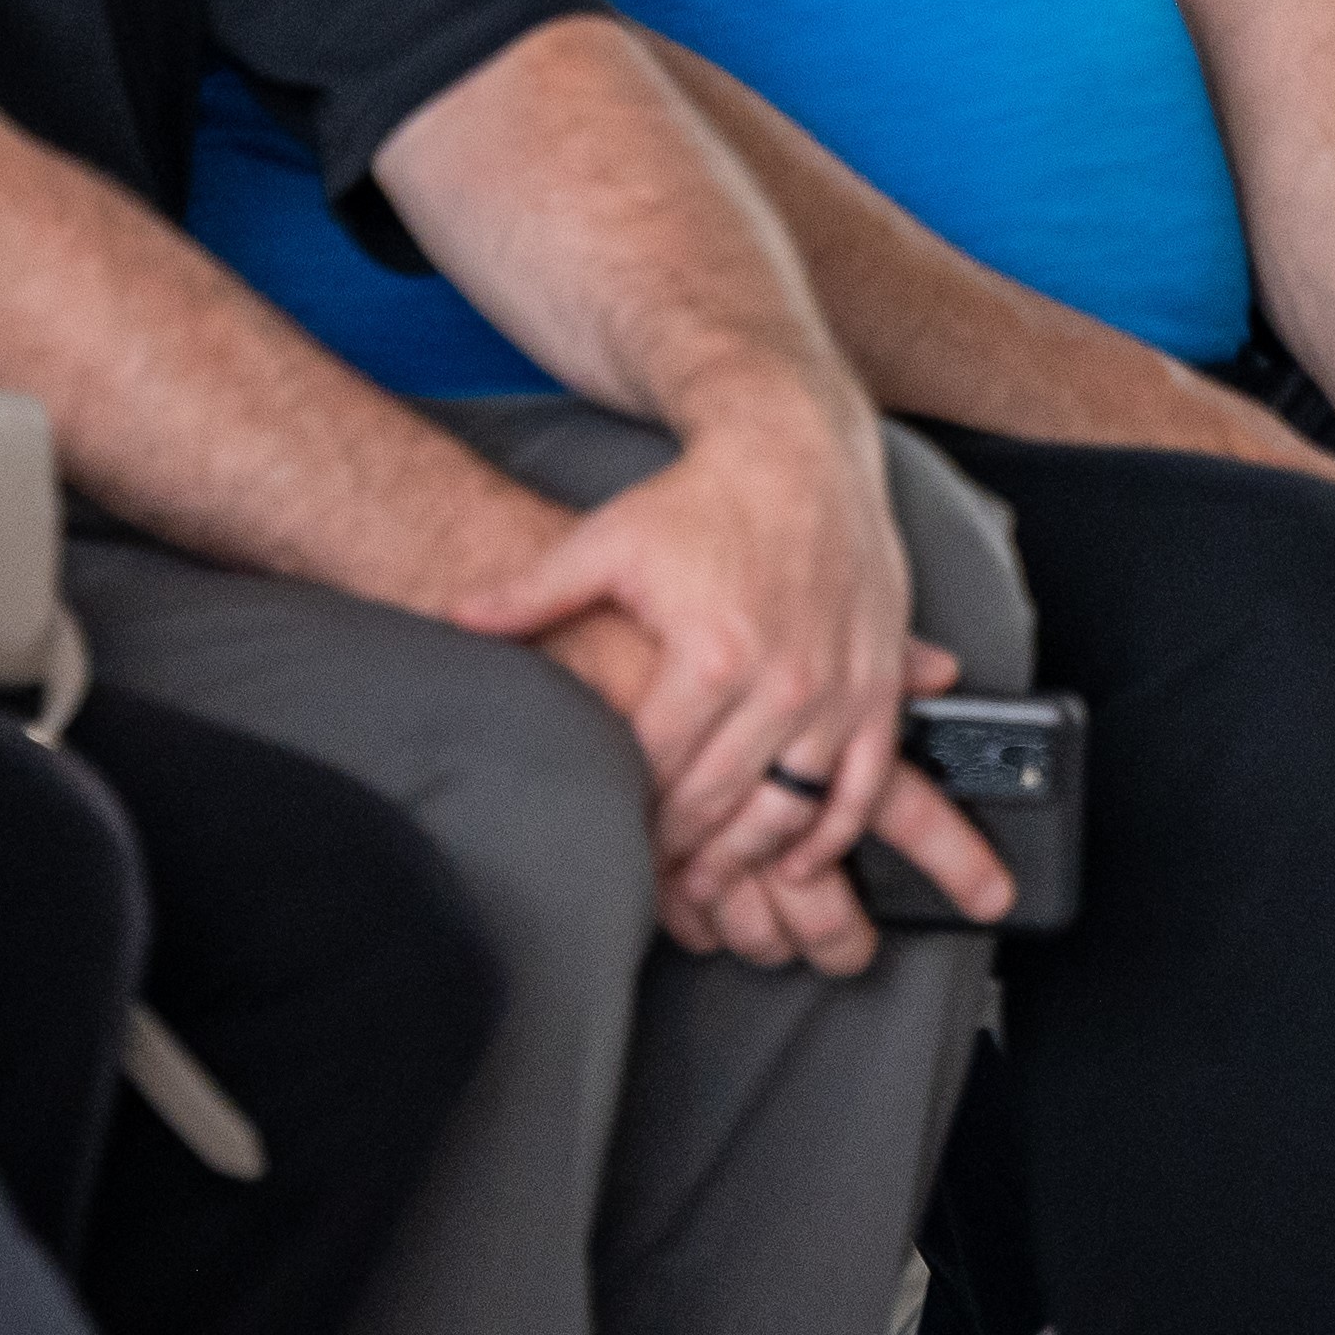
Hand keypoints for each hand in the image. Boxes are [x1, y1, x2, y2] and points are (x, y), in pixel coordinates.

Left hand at [453, 397, 1009, 970]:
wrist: (799, 448)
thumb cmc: (699, 498)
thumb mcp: (606, 540)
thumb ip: (530, 593)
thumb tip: (455, 619)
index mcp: (710, 653)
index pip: (656, 770)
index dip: (626, 815)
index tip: (606, 842)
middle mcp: (782, 681)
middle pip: (719, 804)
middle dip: (680, 855)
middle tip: (650, 883)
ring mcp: (838, 689)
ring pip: (790, 813)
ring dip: (746, 862)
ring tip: (707, 886)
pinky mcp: (878, 686)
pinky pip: (861, 788)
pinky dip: (830, 835)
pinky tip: (796, 860)